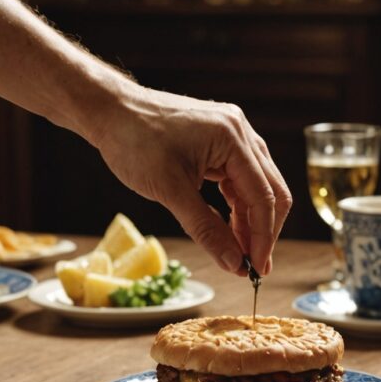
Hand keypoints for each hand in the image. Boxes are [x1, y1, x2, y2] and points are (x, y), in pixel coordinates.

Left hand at [92, 84, 292, 275]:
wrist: (110, 111)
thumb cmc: (134, 142)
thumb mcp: (170, 191)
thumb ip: (206, 229)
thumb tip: (234, 263)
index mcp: (232, 138)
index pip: (264, 196)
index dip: (262, 237)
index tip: (255, 269)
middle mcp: (240, 132)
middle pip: (270, 190)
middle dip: (263, 231)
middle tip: (254, 268)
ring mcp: (232, 134)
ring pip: (257, 186)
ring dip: (250, 221)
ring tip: (240, 254)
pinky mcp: (220, 141)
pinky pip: (239, 178)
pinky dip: (236, 206)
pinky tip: (229, 229)